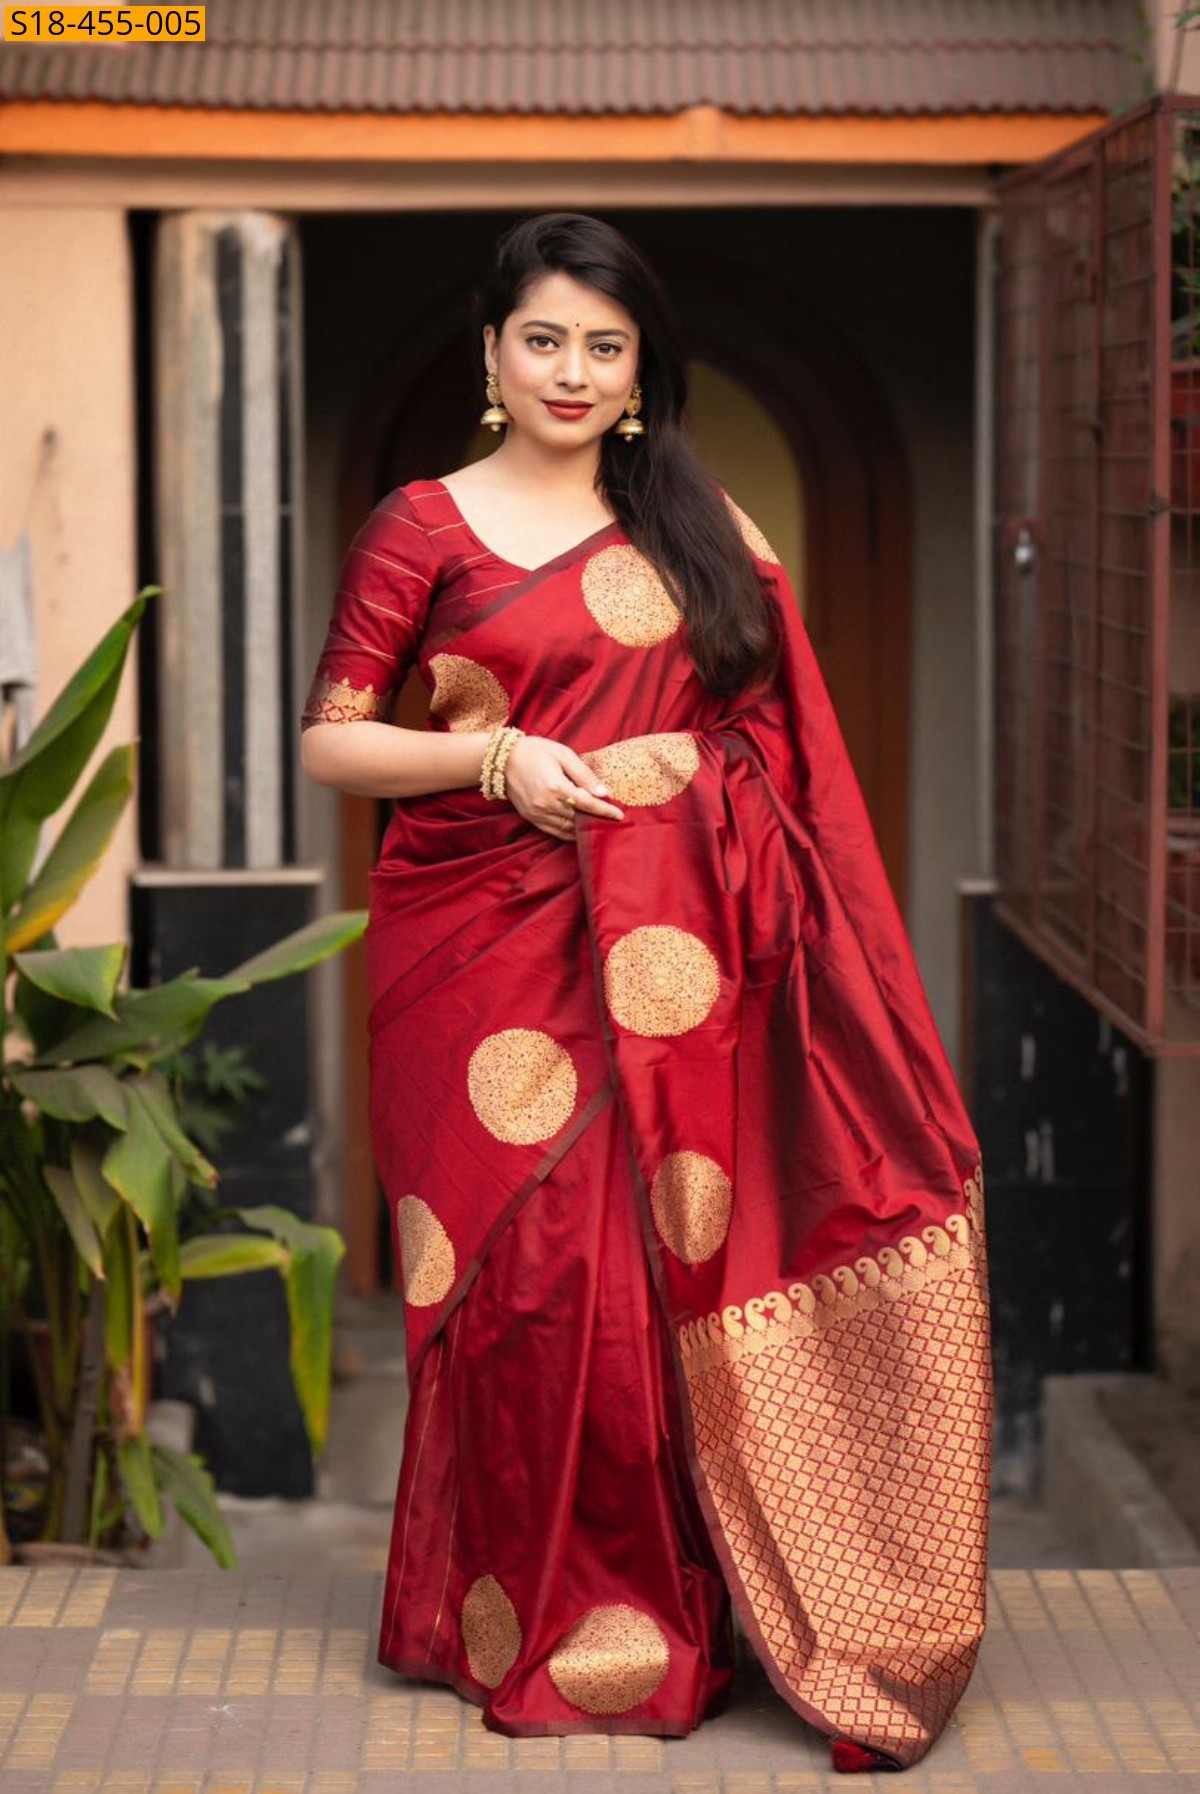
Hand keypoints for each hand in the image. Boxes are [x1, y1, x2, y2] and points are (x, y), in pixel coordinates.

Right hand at [502, 735, 624, 839]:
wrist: (503, 760)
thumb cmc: (536, 751)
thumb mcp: (563, 755)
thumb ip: (584, 775)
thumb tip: (604, 792)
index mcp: (556, 787)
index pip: (587, 804)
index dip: (605, 811)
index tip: (620, 815)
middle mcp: (546, 804)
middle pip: (579, 818)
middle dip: (597, 820)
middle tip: (613, 821)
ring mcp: (537, 814)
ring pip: (568, 829)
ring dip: (584, 829)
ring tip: (600, 826)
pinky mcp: (531, 818)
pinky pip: (555, 832)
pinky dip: (569, 833)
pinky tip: (580, 831)